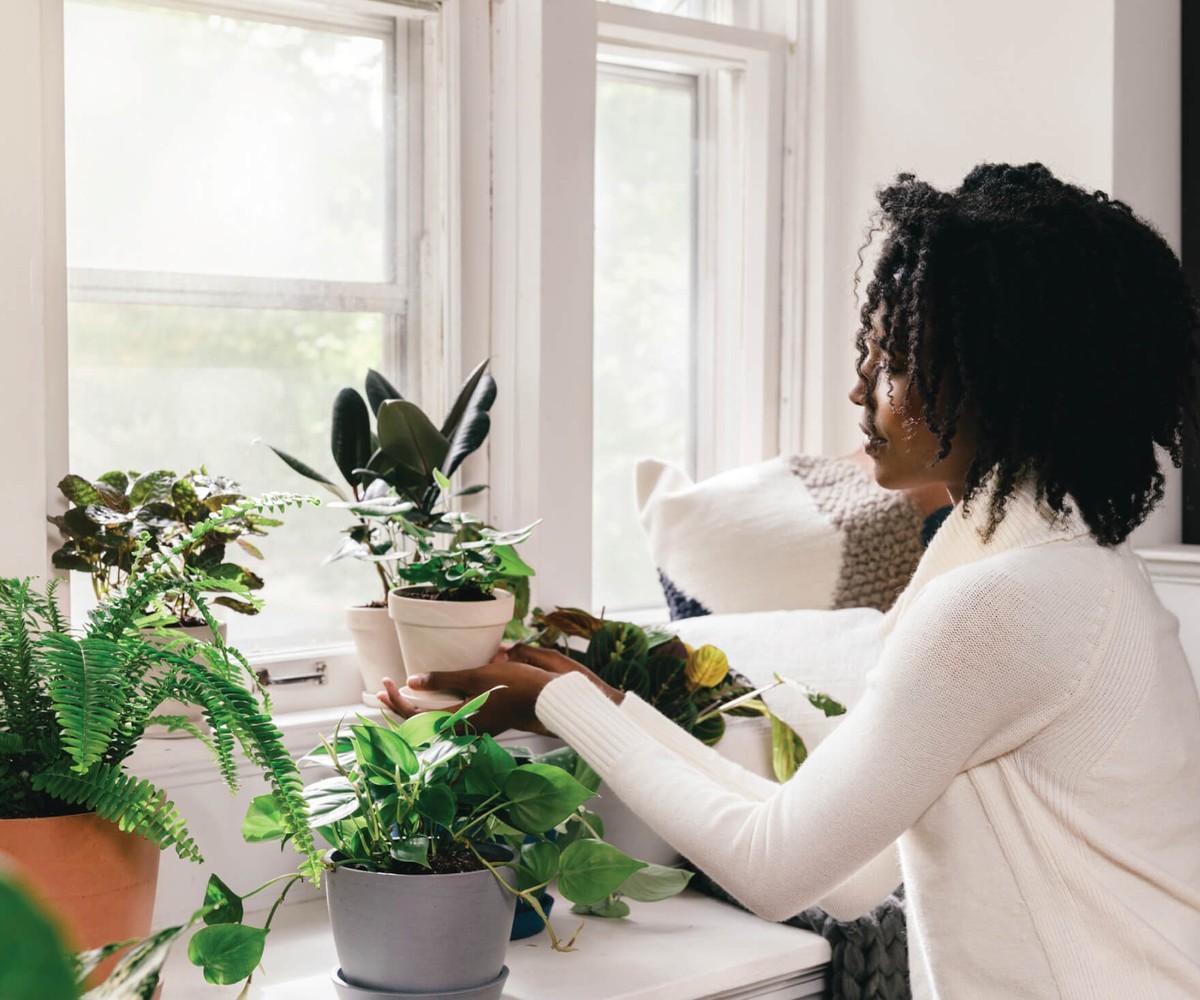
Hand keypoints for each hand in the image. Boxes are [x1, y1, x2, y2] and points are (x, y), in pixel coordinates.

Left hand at [377, 644, 621, 736]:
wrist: (546, 697)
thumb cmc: (513, 684)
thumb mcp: (475, 676)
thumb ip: (443, 680)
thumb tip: (412, 681)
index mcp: (457, 720)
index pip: (414, 716)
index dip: (395, 701)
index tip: (385, 683)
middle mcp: (461, 730)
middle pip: (419, 724)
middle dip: (398, 707)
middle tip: (381, 690)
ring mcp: (472, 729)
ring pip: (432, 724)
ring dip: (413, 710)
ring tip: (398, 695)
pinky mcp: (481, 725)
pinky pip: (447, 721)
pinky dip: (431, 712)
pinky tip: (429, 701)